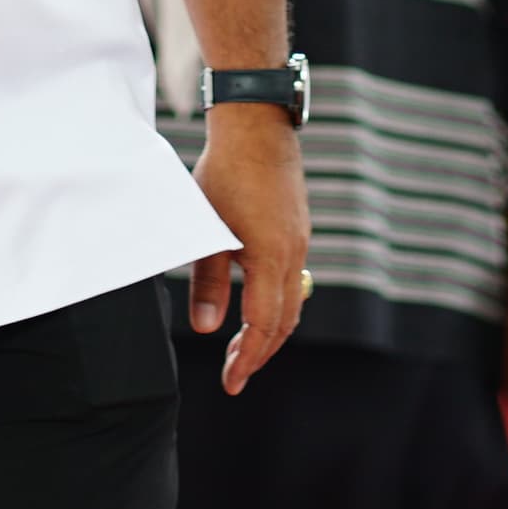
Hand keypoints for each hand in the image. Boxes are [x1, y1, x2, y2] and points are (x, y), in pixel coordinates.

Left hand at [187, 106, 307, 394]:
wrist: (257, 125)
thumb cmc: (226, 171)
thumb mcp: (208, 228)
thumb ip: (208, 281)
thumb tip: (208, 329)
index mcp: (271, 257)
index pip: (264, 326)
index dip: (247, 358)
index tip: (230, 382)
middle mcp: (293, 253)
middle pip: (284, 321)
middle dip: (259, 352)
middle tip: (234, 374)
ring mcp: (299, 240)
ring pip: (291, 301)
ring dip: (269, 330)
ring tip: (242, 347)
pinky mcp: (297, 228)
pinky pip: (292, 279)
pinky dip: (276, 303)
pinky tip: (255, 304)